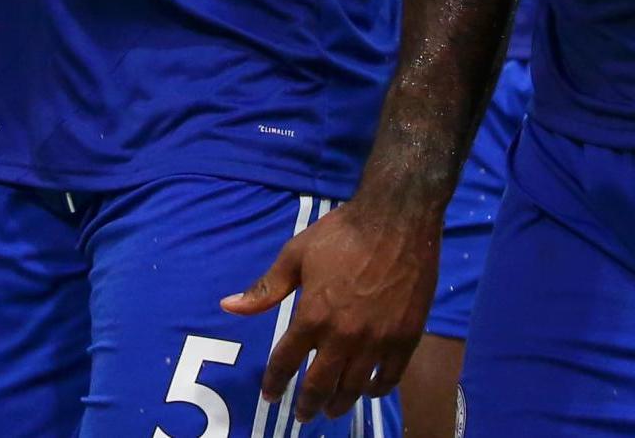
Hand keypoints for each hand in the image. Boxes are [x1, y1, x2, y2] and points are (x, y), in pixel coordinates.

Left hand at [222, 196, 438, 419]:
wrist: (396, 220)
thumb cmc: (341, 234)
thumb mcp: (296, 255)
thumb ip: (266, 288)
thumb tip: (228, 306)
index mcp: (313, 315)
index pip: (285, 360)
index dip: (274, 381)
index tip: (269, 393)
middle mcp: (343, 336)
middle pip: (320, 385)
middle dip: (307, 404)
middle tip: (302, 415)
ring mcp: (377, 340)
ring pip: (354, 388)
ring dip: (339, 404)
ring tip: (331, 410)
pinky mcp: (406, 338)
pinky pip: (389, 378)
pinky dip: (376, 391)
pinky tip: (367, 391)